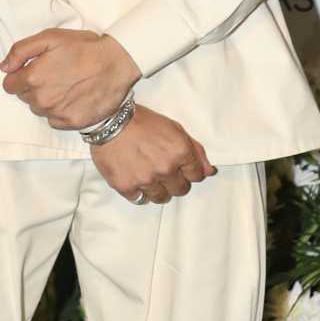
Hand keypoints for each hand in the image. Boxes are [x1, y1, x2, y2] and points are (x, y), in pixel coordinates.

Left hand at [0, 29, 141, 128]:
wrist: (117, 64)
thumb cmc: (84, 48)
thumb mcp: (50, 37)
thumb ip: (21, 50)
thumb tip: (5, 67)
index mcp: (33, 78)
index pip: (9, 85)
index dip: (20, 75)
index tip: (34, 69)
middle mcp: (41, 100)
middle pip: (24, 97)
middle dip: (33, 86)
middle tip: (54, 74)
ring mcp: (56, 113)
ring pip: (39, 109)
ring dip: (47, 99)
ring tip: (66, 84)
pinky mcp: (70, 123)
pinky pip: (54, 119)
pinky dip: (60, 110)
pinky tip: (74, 97)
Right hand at [88, 104, 215, 204]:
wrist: (110, 121)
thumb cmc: (142, 121)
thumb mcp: (175, 129)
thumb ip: (195, 151)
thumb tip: (210, 171)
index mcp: (180, 152)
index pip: (196, 176)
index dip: (189, 171)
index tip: (180, 167)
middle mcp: (165, 169)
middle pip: (180, 190)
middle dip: (175, 181)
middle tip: (162, 169)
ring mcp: (146, 180)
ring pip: (161, 197)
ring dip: (158, 189)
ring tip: (148, 174)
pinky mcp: (126, 187)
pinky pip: (140, 199)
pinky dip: (139, 191)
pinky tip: (135, 178)